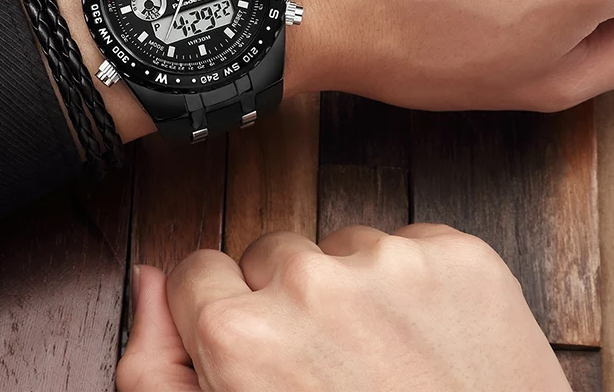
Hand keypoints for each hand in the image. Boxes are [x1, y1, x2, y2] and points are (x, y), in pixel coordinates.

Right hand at [117, 226, 570, 391]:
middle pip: (271, 253)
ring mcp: (393, 265)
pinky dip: (417, 285)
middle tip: (329, 370)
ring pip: (342, 246)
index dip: (224, 314)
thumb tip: (151, 280)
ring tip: (386, 363)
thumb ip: (157, 368)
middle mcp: (310, 285)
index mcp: (240, 335)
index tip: (258, 349)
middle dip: (289, 300)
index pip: (199, 270)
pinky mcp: (462, 259)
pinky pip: (411, 244)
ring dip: (355, 291)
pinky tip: (429, 344)